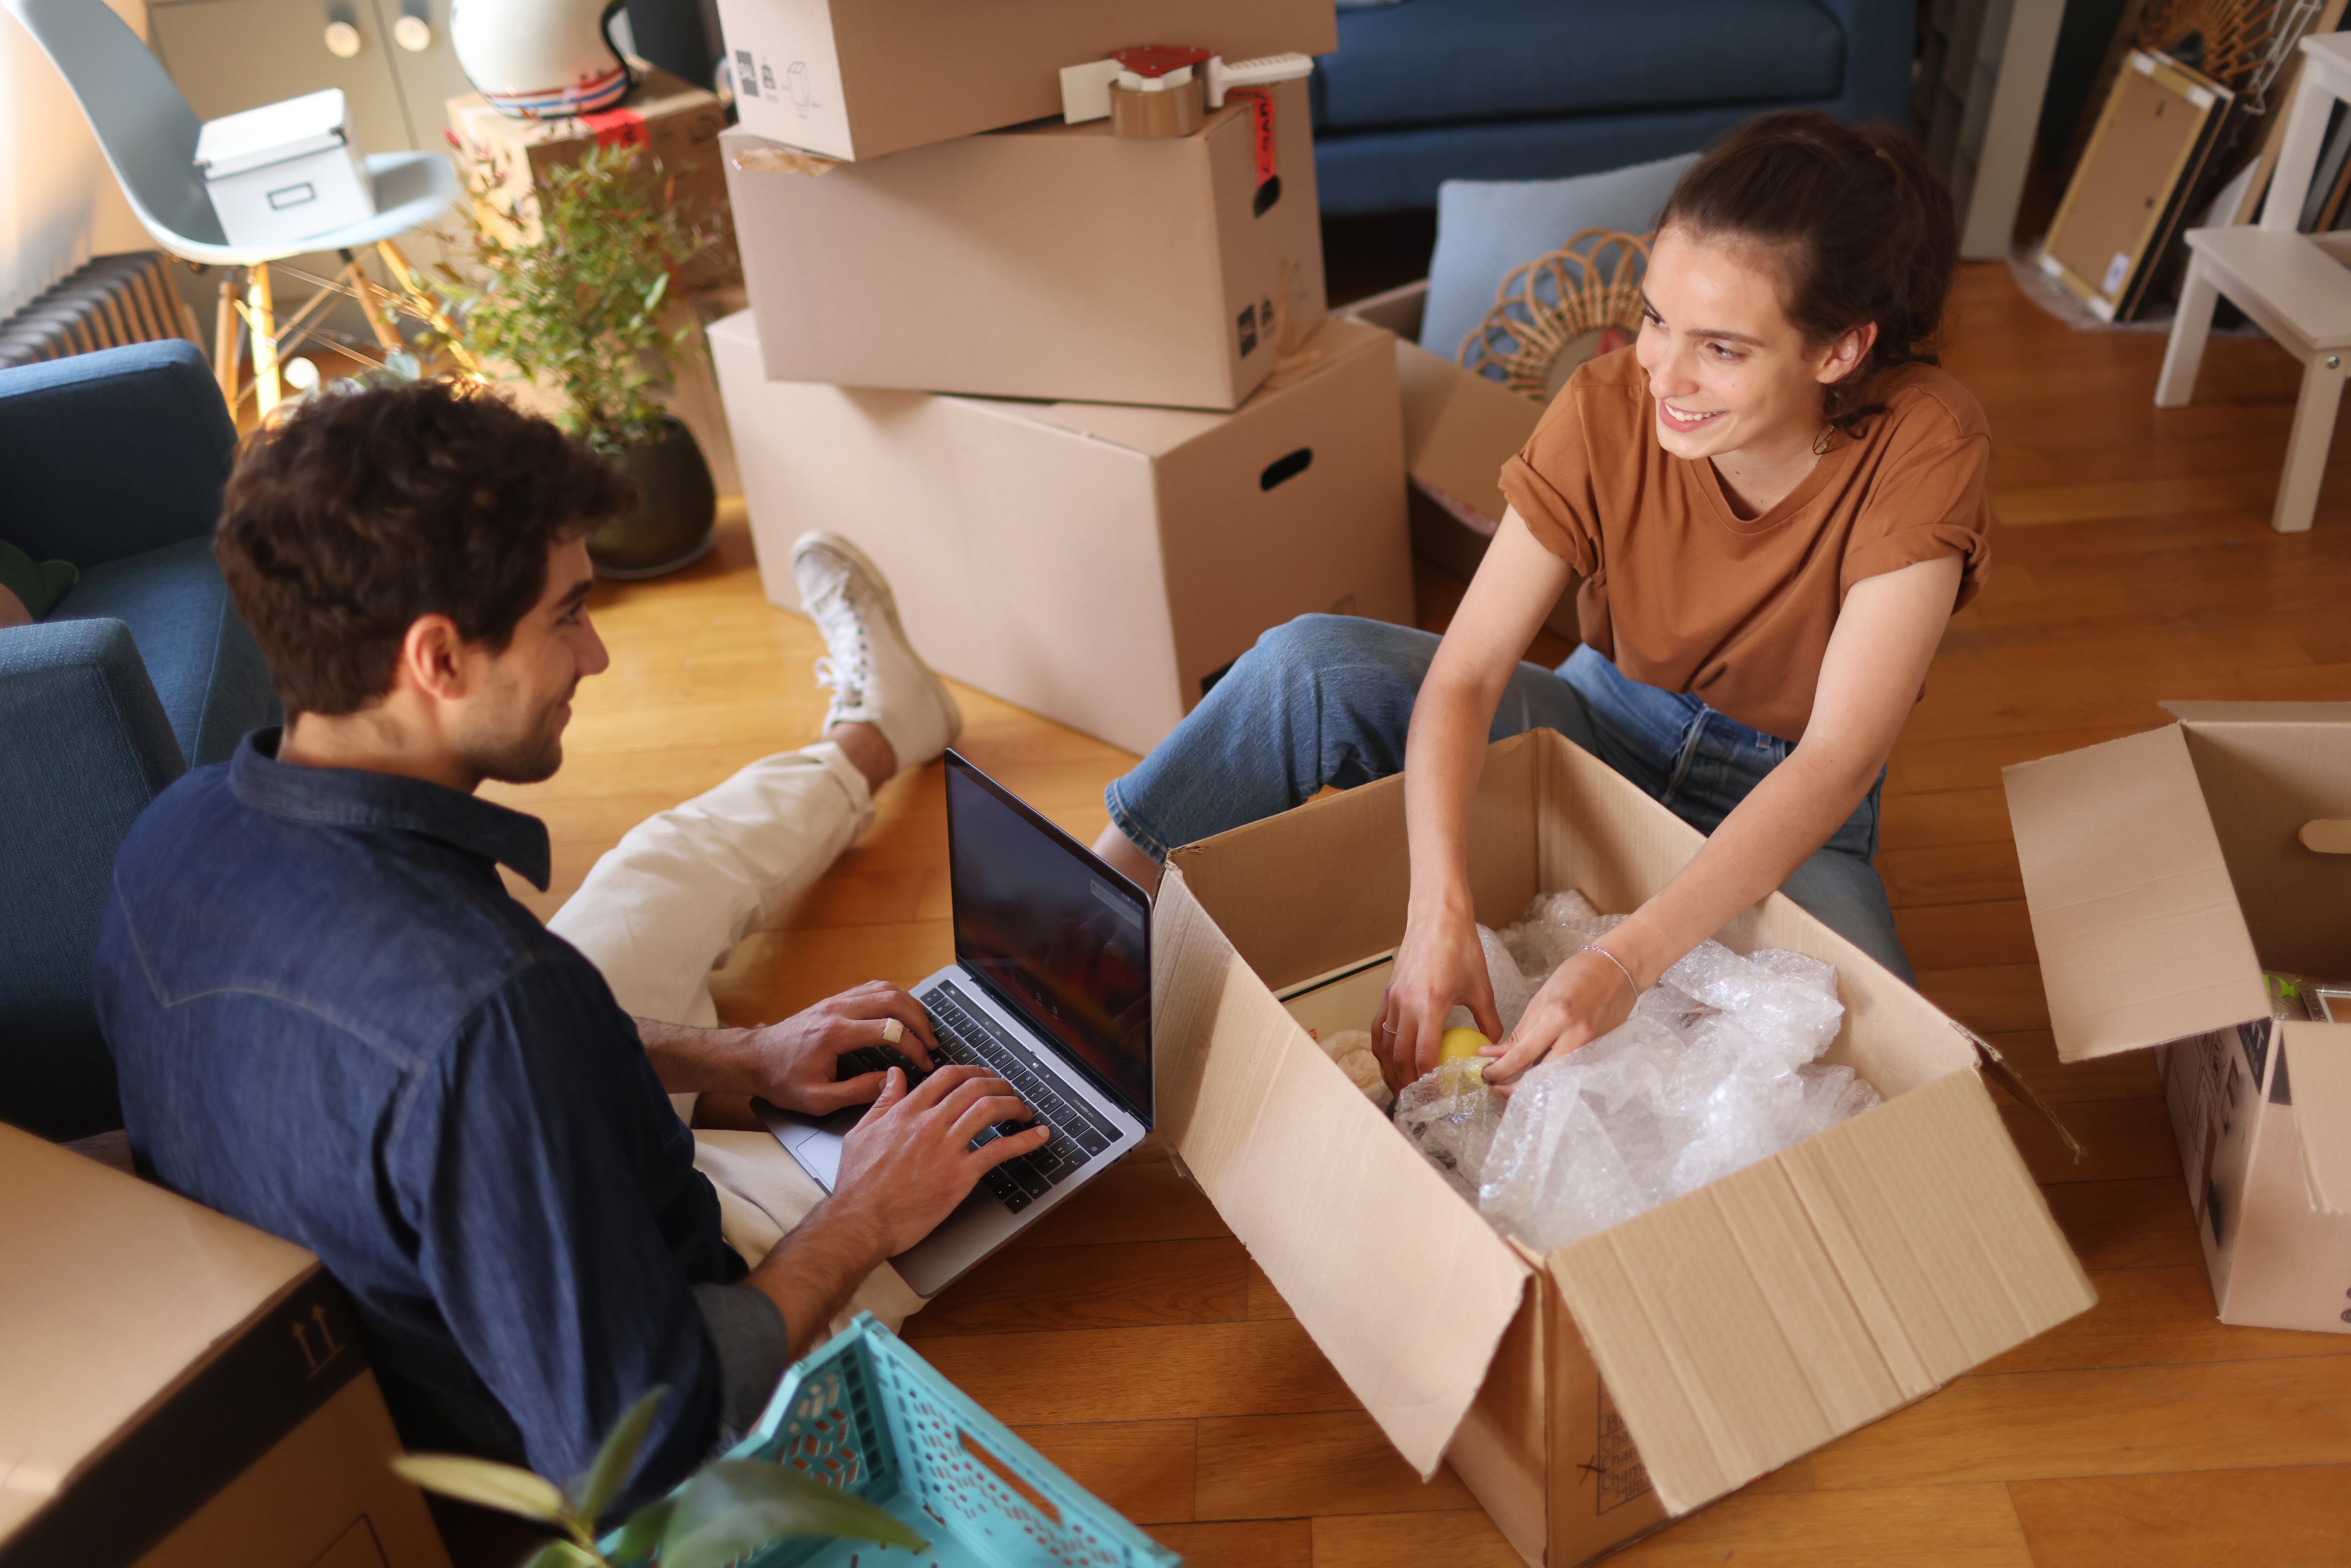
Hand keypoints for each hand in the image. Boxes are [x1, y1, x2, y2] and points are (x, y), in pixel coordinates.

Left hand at [744, 981, 938, 1114]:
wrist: (756, 1058)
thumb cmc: (782, 1080)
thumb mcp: (818, 1099)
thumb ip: (857, 1092)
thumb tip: (891, 1081)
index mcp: (835, 1034)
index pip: (889, 1029)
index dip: (914, 1046)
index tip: (924, 1063)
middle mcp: (838, 1010)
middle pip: (893, 1000)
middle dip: (920, 1022)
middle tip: (932, 1044)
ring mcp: (837, 1000)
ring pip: (886, 988)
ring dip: (911, 1006)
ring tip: (924, 1029)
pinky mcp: (836, 1000)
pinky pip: (873, 988)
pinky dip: (896, 998)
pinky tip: (904, 1015)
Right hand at [827, 1065, 1049, 1255]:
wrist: (861, 1221)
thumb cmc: (858, 1185)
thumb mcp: (861, 1132)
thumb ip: (882, 1101)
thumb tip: (894, 1076)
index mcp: (906, 1112)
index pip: (947, 1076)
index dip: (971, 1071)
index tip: (982, 1076)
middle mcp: (929, 1124)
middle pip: (974, 1087)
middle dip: (997, 1084)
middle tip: (1007, 1090)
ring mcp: (946, 1148)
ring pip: (989, 1109)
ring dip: (1013, 1104)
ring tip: (1022, 1109)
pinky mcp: (960, 1175)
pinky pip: (999, 1150)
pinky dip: (1024, 1140)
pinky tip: (1038, 1135)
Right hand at [1372, 901, 1501, 1091]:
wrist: (1436, 917)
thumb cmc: (1460, 947)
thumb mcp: (1481, 987)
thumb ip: (1488, 1021)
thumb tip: (1494, 1046)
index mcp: (1431, 1004)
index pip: (1424, 1055)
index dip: (1429, 1080)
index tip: (1438, 1095)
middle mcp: (1406, 1005)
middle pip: (1400, 1057)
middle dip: (1408, 1083)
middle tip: (1418, 1100)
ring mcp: (1392, 1000)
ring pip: (1386, 1046)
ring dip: (1391, 1071)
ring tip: (1401, 1087)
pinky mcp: (1387, 994)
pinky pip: (1379, 1029)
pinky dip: (1382, 1049)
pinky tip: (1389, 1060)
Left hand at [1480, 947, 1636, 1090]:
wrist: (1619, 970)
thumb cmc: (1578, 975)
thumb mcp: (1541, 999)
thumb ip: (1520, 1031)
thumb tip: (1495, 1054)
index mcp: (1557, 1017)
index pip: (1521, 1055)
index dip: (1499, 1070)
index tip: (1485, 1074)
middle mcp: (1576, 1036)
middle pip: (1540, 1077)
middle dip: (1513, 1088)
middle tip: (1495, 1087)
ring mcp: (1590, 1047)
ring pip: (1555, 1079)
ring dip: (1532, 1086)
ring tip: (1512, 1084)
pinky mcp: (1599, 1051)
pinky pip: (1570, 1070)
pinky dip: (1551, 1077)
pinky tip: (1537, 1076)